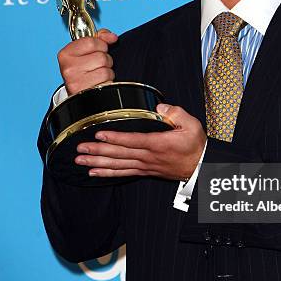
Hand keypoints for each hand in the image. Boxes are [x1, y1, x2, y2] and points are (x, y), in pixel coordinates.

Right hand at [57, 28, 117, 94]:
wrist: (77, 93)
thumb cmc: (82, 70)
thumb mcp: (85, 51)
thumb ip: (99, 38)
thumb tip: (112, 37)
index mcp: (66, 54)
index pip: (91, 42)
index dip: (100, 45)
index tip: (99, 49)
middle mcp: (69, 68)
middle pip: (101, 57)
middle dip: (105, 60)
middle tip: (97, 65)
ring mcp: (76, 82)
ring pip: (106, 71)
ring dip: (107, 73)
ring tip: (98, 75)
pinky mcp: (87, 93)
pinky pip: (107, 83)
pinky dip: (108, 82)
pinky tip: (99, 83)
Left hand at [75, 104, 206, 180]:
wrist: (200, 166)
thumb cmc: (195, 145)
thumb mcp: (191, 124)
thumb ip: (175, 113)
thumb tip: (160, 107)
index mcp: (157, 144)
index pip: (132, 140)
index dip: (115, 137)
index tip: (99, 133)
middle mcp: (148, 157)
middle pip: (119, 154)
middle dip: (98, 150)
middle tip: (80, 149)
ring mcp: (145, 165)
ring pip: (118, 165)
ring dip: (98, 162)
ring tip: (81, 160)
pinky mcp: (144, 170)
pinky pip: (123, 173)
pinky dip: (108, 173)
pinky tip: (94, 172)